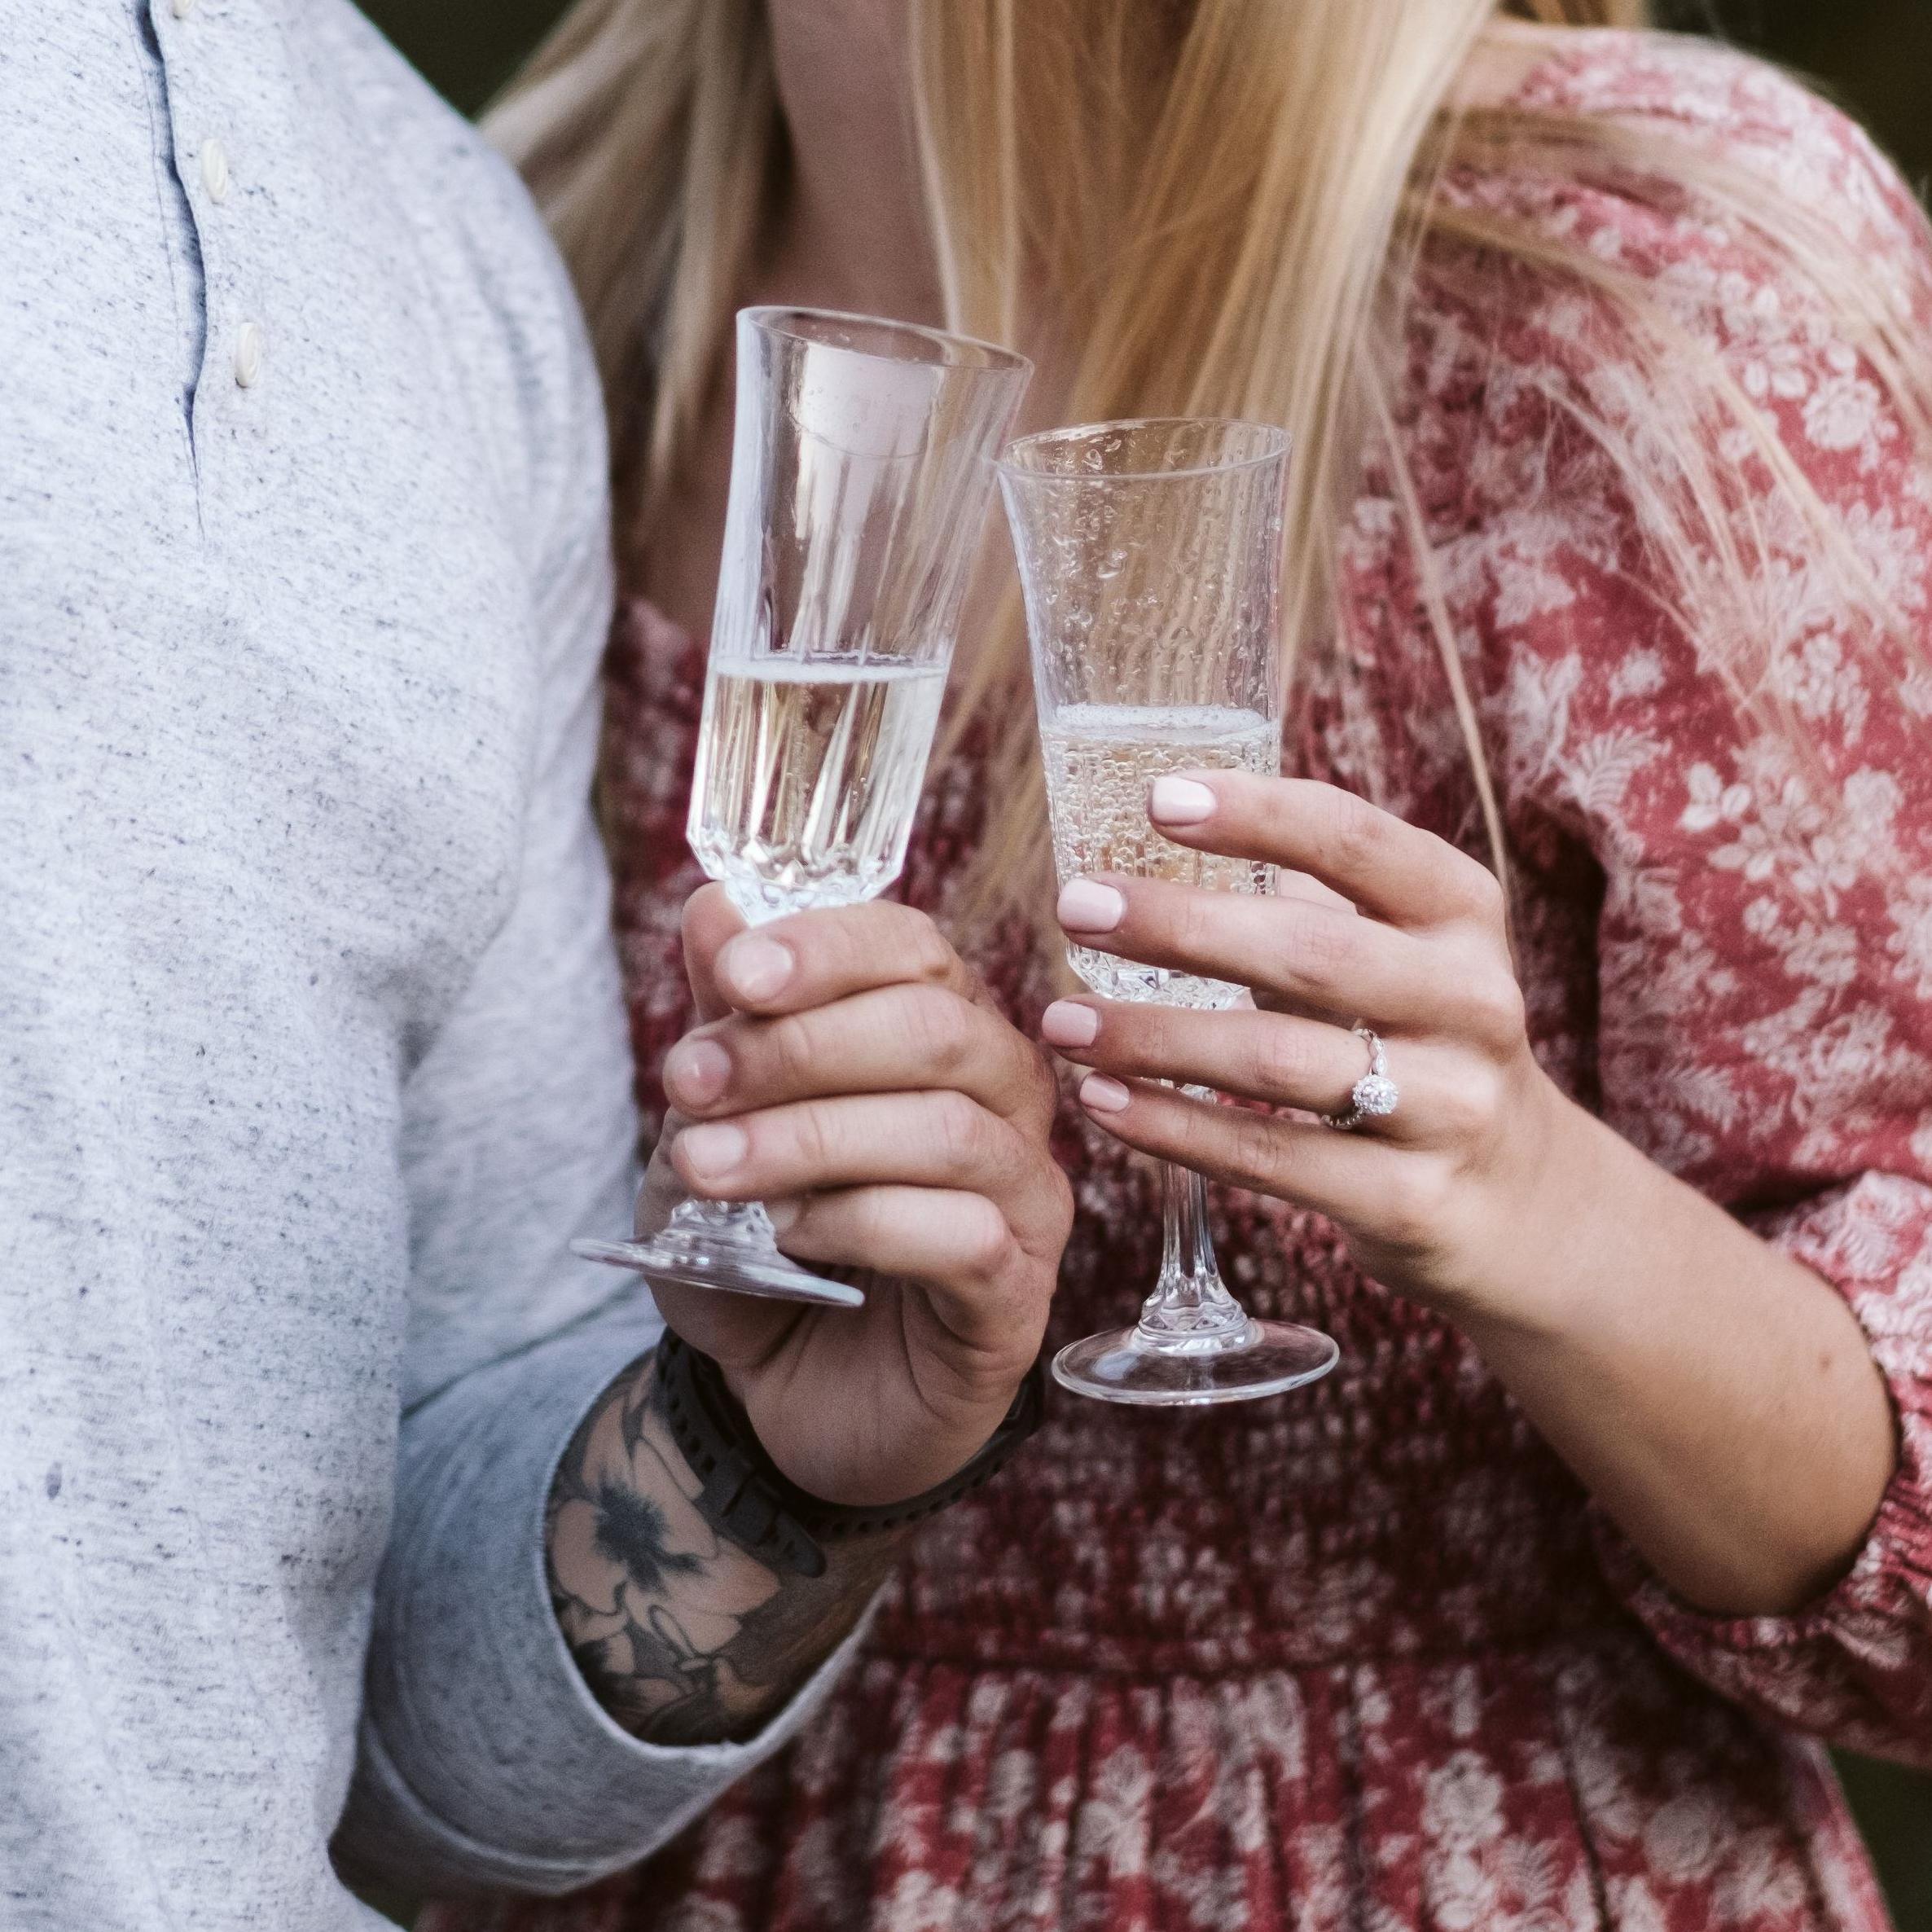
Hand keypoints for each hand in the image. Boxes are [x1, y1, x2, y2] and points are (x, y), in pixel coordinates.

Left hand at [641, 885, 1070, 1506]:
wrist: (770, 1393)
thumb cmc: (757, 1246)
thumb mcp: (715, 1125)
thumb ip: (727, 1020)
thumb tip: (714, 903)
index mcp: (938, 1031)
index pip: (914, 948)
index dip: (827, 949)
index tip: (732, 976)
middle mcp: (1002, 1100)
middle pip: (938, 1029)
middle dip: (800, 1047)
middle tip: (690, 1082)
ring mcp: (1023, 1198)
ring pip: (951, 1130)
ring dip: (810, 1138)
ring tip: (710, 1168)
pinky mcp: (1016, 1295)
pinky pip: (965, 1236)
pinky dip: (861, 1224)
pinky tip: (788, 1238)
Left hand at [1040, 771, 1570, 1316]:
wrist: (1521, 1201)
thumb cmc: (1417, 1045)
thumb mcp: (1397, 956)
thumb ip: (1306, 902)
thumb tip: (1159, 829)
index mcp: (1461, 916)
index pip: (1357, 843)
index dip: (1260, 816)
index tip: (1158, 799)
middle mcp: (1472, 1002)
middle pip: (1310, 954)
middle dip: (1179, 927)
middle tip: (1076, 908)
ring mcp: (1449, 1107)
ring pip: (1279, 1063)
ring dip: (1154, 1037)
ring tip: (1063, 1021)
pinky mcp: (1411, 1202)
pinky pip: (1272, 1159)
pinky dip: (1176, 1128)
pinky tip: (1103, 1102)